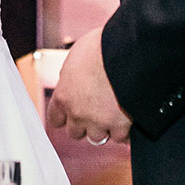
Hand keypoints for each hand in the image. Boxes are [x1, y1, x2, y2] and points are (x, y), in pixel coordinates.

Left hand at [47, 27, 131, 144]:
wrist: (128, 51)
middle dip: (85, 123)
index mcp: (63, 96)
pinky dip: (124, 131)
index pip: (55, 119)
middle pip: (75, 132)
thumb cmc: (102, 47)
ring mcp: (99, 122)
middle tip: (96, 110)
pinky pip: (120, 138)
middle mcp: (78, 113)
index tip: (73, 112)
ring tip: (114, 113)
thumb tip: (71, 83)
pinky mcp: (120, 126)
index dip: (65, 116)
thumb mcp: (76, 58)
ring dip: (104, 128)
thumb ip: (70, 78)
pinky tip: (128, 118)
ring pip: (97, 137)